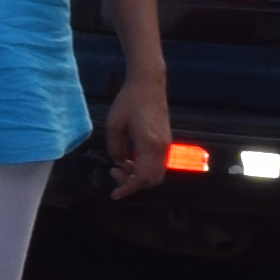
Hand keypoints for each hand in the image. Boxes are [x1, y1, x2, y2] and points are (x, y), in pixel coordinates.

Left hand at [100, 60, 171, 186]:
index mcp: (149, 145)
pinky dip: (144, 167)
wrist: (148, 84)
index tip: (115, 195)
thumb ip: (115, 148)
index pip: (142, 177)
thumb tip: (120, 162)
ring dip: (139, 175)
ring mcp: (166, 144)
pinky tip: (130, 158)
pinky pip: (157, 163)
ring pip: (156, 173)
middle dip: (133, 183)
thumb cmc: (128, 101)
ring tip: (120, 165)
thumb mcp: (113, 125)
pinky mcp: (165, 140)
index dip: (128, 189)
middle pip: (152, 180)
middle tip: (114, 172)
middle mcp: (162, 148)